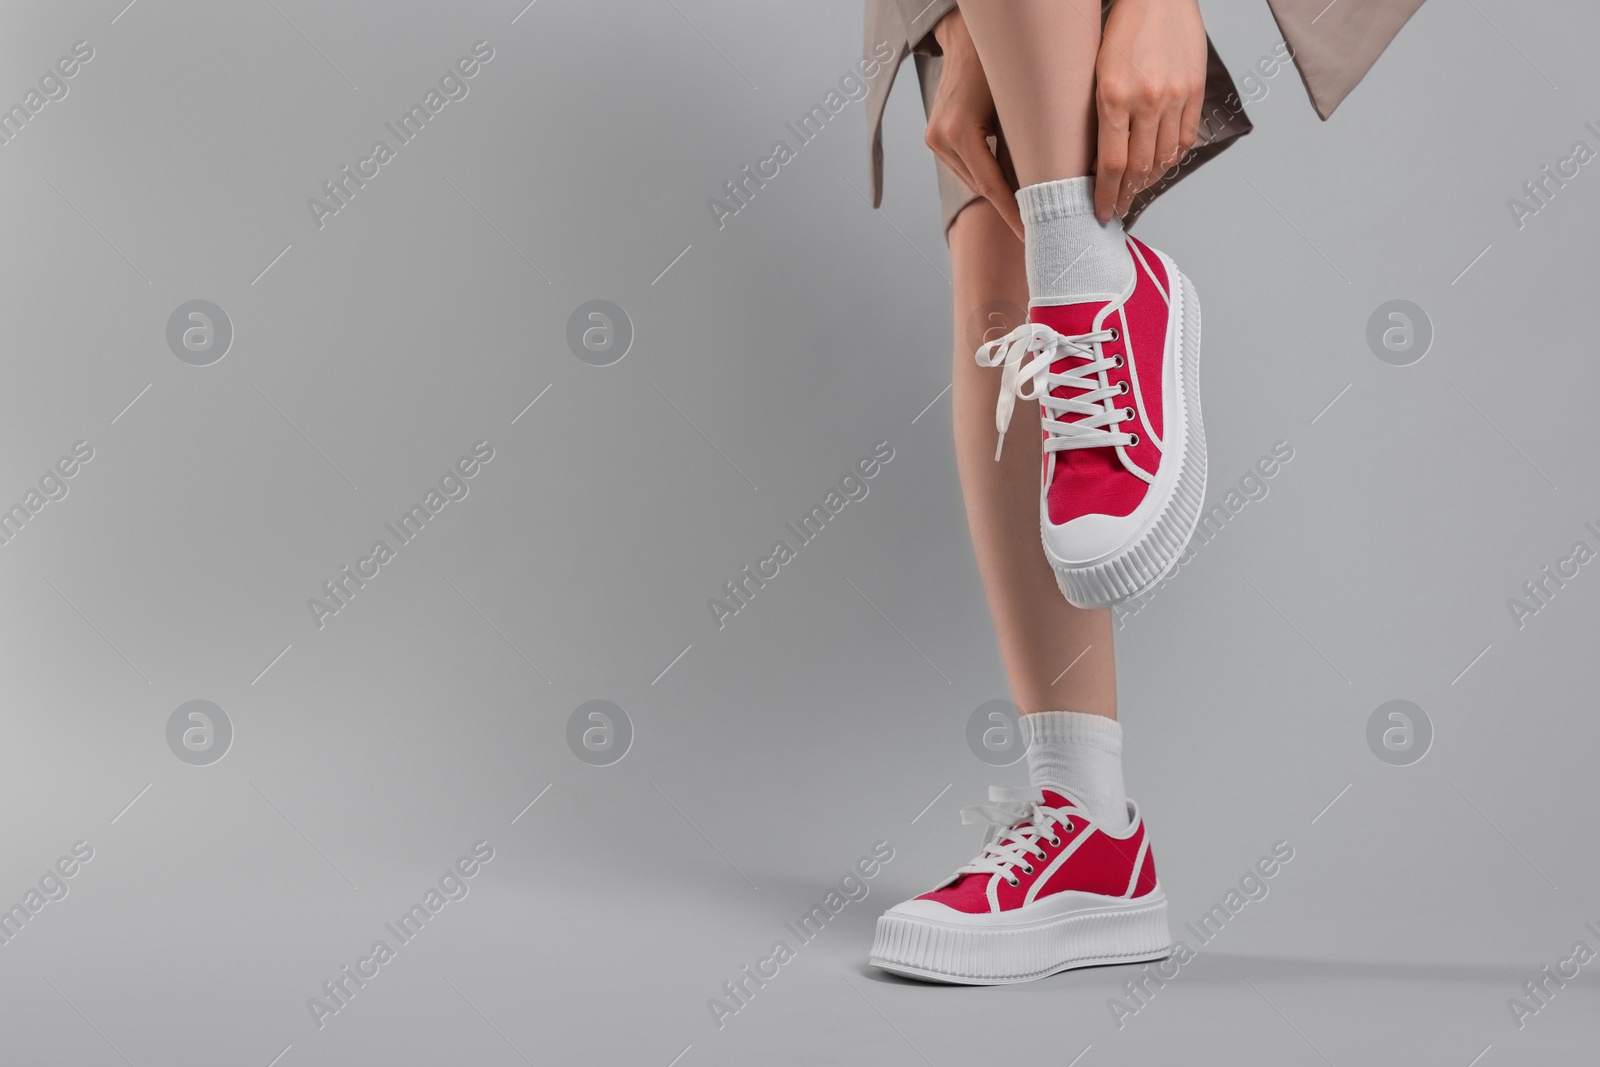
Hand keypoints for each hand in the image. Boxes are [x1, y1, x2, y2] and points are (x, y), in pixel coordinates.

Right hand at [926, 9, 1023, 239]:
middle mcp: (941, 139)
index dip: (1014, 213)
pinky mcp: (936, 137)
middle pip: (981, 187)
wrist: (968, 38)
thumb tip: (1049, 186)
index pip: (992, 186)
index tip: (1032, 235)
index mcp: (959, 132)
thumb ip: (1028, 147)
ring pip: (973, 180)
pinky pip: (966, 167)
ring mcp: (934, 139)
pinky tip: (1011, 186)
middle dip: (1011, 206)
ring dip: (999, 192)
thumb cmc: (999, 64)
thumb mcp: (1020, 105)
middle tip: (1040, 226)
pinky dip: (988, 176)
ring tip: (1029, 209)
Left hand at [1094, 0, 1207, 221]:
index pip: (1110, 164)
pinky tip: (1159, 167)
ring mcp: (1175, 96)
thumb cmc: (1119, 30)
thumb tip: (1098, 160)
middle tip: (1117, 208)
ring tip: (1135, 190)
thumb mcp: (1095, 71)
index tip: (1101, 213)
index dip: (1106, 195)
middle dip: (1126, 194)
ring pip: (1164, 157)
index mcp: (1113, 95)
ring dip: (1148, 181)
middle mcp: (1147, 100)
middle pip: (1138, 167)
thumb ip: (1099, 114)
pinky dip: (1171, 159)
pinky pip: (1185, 139)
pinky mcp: (1195, 90)